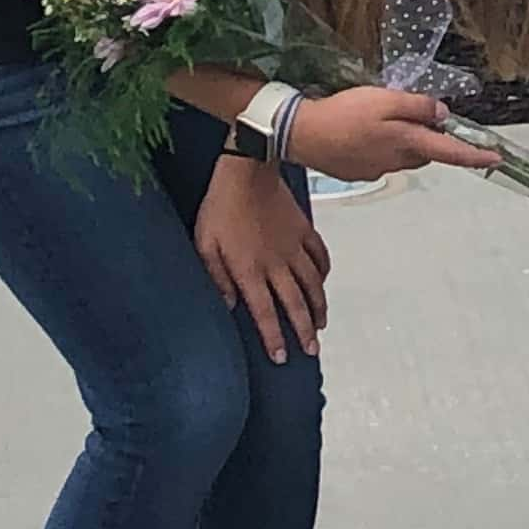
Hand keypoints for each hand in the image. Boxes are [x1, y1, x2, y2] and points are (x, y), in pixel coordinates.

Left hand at [192, 153, 330, 361]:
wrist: (248, 171)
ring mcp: (294, 246)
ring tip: (321, 325)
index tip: (281, 357)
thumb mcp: (204, 244)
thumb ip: (215, 277)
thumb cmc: (220, 208)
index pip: (264, 312)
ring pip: (312, 284)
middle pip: (295, 303)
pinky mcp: (304, 230)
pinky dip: (324, 273)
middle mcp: (277, 263)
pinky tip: (323, 282)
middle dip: (303, 331)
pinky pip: (320, 256)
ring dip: (318, 307)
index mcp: (250, 270)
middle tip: (311, 351)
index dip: (274, 337)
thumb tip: (227, 305)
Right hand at [283, 85, 502, 185]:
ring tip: (379, 116)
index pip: (450, 152)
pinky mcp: (357, 171)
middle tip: (411, 111)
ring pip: (402, 153)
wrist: (300, 133)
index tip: (496, 159)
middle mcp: (395, 162)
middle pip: (425, 151)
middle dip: (427, 135)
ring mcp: (374, 170)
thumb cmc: (345, 113)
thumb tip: (443, 115)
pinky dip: (379, 144)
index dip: (475, 155)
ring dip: (402, 139)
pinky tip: (360, 130)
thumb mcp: (386, 100)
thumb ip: (418, 106)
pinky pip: (380, 157)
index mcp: (406, 144)